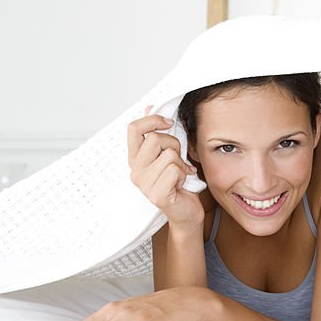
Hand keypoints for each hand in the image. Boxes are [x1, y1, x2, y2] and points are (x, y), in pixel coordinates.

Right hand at [128, 111, 202, 227]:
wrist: (186, 213)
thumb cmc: (178, 183)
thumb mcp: (169, 153)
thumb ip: (159, 133)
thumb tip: (150, 106)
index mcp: (135, 159)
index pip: (134, 129)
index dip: (152, 120)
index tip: (168, 123)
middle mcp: (135, 170)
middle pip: (155, 139)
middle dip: (174, 145)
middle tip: (178, 159)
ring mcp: (144, 183)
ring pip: (169, 155)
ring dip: (182, 163)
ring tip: (180, 175)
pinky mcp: (156, 194)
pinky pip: (175, 170)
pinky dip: (185, 175)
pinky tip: (182, 184)